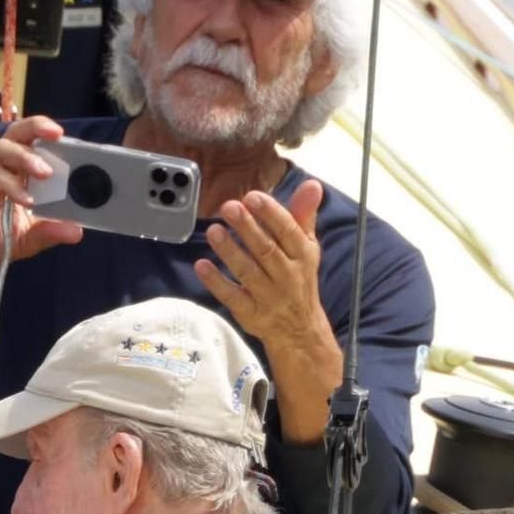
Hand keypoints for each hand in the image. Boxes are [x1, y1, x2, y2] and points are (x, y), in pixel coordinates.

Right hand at [0, 116, 85, 282]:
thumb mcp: (26, 240)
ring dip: (25, 157)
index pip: (32, 143)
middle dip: (36, 128)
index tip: (70, 139)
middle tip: (58, 135)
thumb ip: (48, 232)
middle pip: (15, 134)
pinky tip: (24, 199)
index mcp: (15, 174)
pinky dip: (9, 185)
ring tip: (45, 172)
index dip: (48, 136)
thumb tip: (77, 231)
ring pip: (1, 149)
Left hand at [194, 179, 342, 442]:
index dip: (271, 214)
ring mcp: (268, 297)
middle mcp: (288, 276)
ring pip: (247, 272)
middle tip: (228, 207)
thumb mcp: (306, 249)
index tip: (253, 197)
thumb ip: (302, 216)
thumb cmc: (298, 279)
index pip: (288, 232)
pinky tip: (201, 266)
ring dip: (229, 251)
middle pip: (266, 250)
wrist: (299, 329)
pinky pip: (232, 297)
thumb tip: (312, 184)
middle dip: (247, 228)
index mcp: (302, 256)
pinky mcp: (251, 314)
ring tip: (213, 231)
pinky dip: (216, 282)